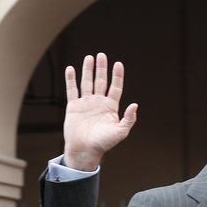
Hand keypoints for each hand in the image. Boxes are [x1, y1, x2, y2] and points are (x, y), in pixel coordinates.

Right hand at [62, 53, 138, 170]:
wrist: (85, 150)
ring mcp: (86, 103)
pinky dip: (71, 79)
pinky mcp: (73, 106)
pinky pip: (72, 90)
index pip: (115, 87)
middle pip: (101, 81)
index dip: (117, 76)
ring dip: (88, 70)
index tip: (118, 64)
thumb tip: (135, 105)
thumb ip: (129, 118)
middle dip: (101, 68)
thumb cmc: (104, 143)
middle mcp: (99, 103)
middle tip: (102, 55)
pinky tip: (71, 69)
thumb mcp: (121, 132)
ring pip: (87, 82)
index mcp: (111, 107)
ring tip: (89, 58)